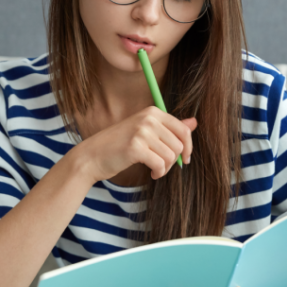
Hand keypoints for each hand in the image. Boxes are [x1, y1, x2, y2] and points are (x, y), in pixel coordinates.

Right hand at [74, 107, 195, 182]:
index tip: (185, 159)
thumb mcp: (145, 132)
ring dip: (165, 168)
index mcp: (153, 112)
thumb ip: (170, 128)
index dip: (188, 147)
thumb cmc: (119, 146)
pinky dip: (158, 173)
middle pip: (178, 145)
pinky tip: (152, 174)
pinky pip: (160, 164)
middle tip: (162, 167)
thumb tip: (194, 122)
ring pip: (171, 156)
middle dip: (174, 161)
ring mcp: (141, 132)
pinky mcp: (135, 147)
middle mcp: (148, 118)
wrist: (92, 156)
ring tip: (155, 170)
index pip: (183, 130)